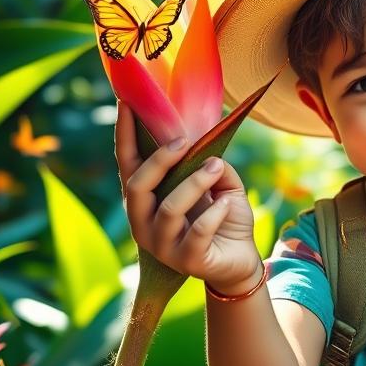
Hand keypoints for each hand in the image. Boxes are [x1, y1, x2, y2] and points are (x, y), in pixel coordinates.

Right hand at [114, 102, 261, 291]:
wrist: (241, 259)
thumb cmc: (224, 218)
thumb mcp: (221, 184)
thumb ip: (211, 164)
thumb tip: (208, 150)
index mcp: (147, 200)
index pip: (128, 165)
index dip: (125, 135)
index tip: (126, 103)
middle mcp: (145, 223)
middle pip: (137, 187)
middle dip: (159, 161)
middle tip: (184, 141)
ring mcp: (162, 245)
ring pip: (169, 208)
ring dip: (195, 183)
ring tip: (217, 167)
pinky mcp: (186, 261)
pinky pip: (197, 232)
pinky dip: (214, 213)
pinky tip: (227, 203)